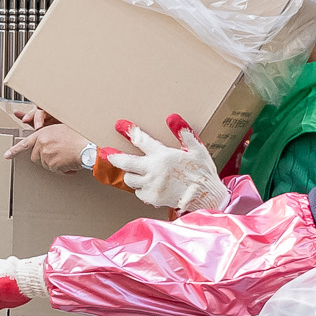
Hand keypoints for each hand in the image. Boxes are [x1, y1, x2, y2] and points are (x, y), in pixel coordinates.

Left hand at [5, 122, 93, 175]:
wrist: (86, 147)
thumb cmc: (78, 137)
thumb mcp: (61, 129)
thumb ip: (49, 136)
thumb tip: (44, 144)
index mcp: (43, 134)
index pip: (24, 143)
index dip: (14, 150)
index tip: (6, 156)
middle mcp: (41, 144)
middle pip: (35, 157)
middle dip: (43, 159)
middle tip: (57, 157)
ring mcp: (45, 155)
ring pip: (44, 164)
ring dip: (54, 164)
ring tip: (66, 158)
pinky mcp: (51, 164)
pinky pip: (53, 170)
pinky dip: (61, 170)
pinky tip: (69, 163)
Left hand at [101, 116, 223, 214]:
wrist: (208, 197)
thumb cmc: (203, 172)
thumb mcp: (197, 149)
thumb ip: (184, 132)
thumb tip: (172, 117)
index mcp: (163, 156)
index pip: (141, 140)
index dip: (129, 131)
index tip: (120, 125)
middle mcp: (154, 170)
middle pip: (126, 162)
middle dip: (114, 157)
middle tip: (107, 153)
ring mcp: (152, 185)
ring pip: (129, 179)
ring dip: (130, 174)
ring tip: (134, 171)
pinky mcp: (153, 198)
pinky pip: (138, 192)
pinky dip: (140, 188)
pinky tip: (147, 184)